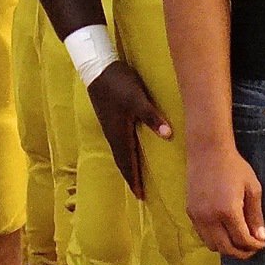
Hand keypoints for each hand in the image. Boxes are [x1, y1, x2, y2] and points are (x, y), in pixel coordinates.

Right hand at [86, 61, 171, 198]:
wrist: (97, 68)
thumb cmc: (118, 84)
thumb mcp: (137, 98)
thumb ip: (151, 116)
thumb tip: (168, 135)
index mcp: (119, 133)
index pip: (127, 162)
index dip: (134, 179)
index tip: (140, 196)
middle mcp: (112, 134)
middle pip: (121, 161)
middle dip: (130, 176)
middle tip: (138, 192)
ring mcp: (109, 126)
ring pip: (119, 152)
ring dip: (127, 165)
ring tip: (134, 175)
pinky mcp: (109, 118)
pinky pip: (118, 142)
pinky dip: (124, 152)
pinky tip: (129, 148)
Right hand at [185, 141, 264, 258]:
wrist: (208, 151)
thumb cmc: (234, 167)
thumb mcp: (252, 188)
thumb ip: (256, 216)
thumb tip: (261, 238)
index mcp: (228, 211)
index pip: (242, 240)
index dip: (254, 246)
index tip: (261, 244)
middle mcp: (210, 218)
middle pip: (226, 248)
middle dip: (241, 252)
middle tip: (251, 249)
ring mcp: (198, 216)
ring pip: (212, 245)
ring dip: (226, 248)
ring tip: (238, 240)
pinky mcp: (190, 212)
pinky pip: (202, 235)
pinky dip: (214, 239)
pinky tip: (224, 231)